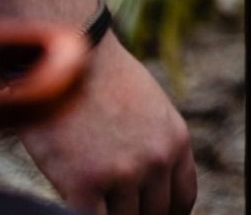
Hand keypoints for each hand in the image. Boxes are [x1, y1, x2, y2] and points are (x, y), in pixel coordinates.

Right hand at [20, 39, 196, 214]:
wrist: (68, 53)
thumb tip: (148, 176)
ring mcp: (122, 173)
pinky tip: (76, 205)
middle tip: (113, 207)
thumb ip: (154, 143)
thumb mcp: (148, 107)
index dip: (164, 214)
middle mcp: (157, 159)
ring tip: (93, 201)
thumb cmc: (99, 76)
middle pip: (153, 214)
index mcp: (176, 140)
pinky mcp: (84, 183)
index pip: (182, 199)